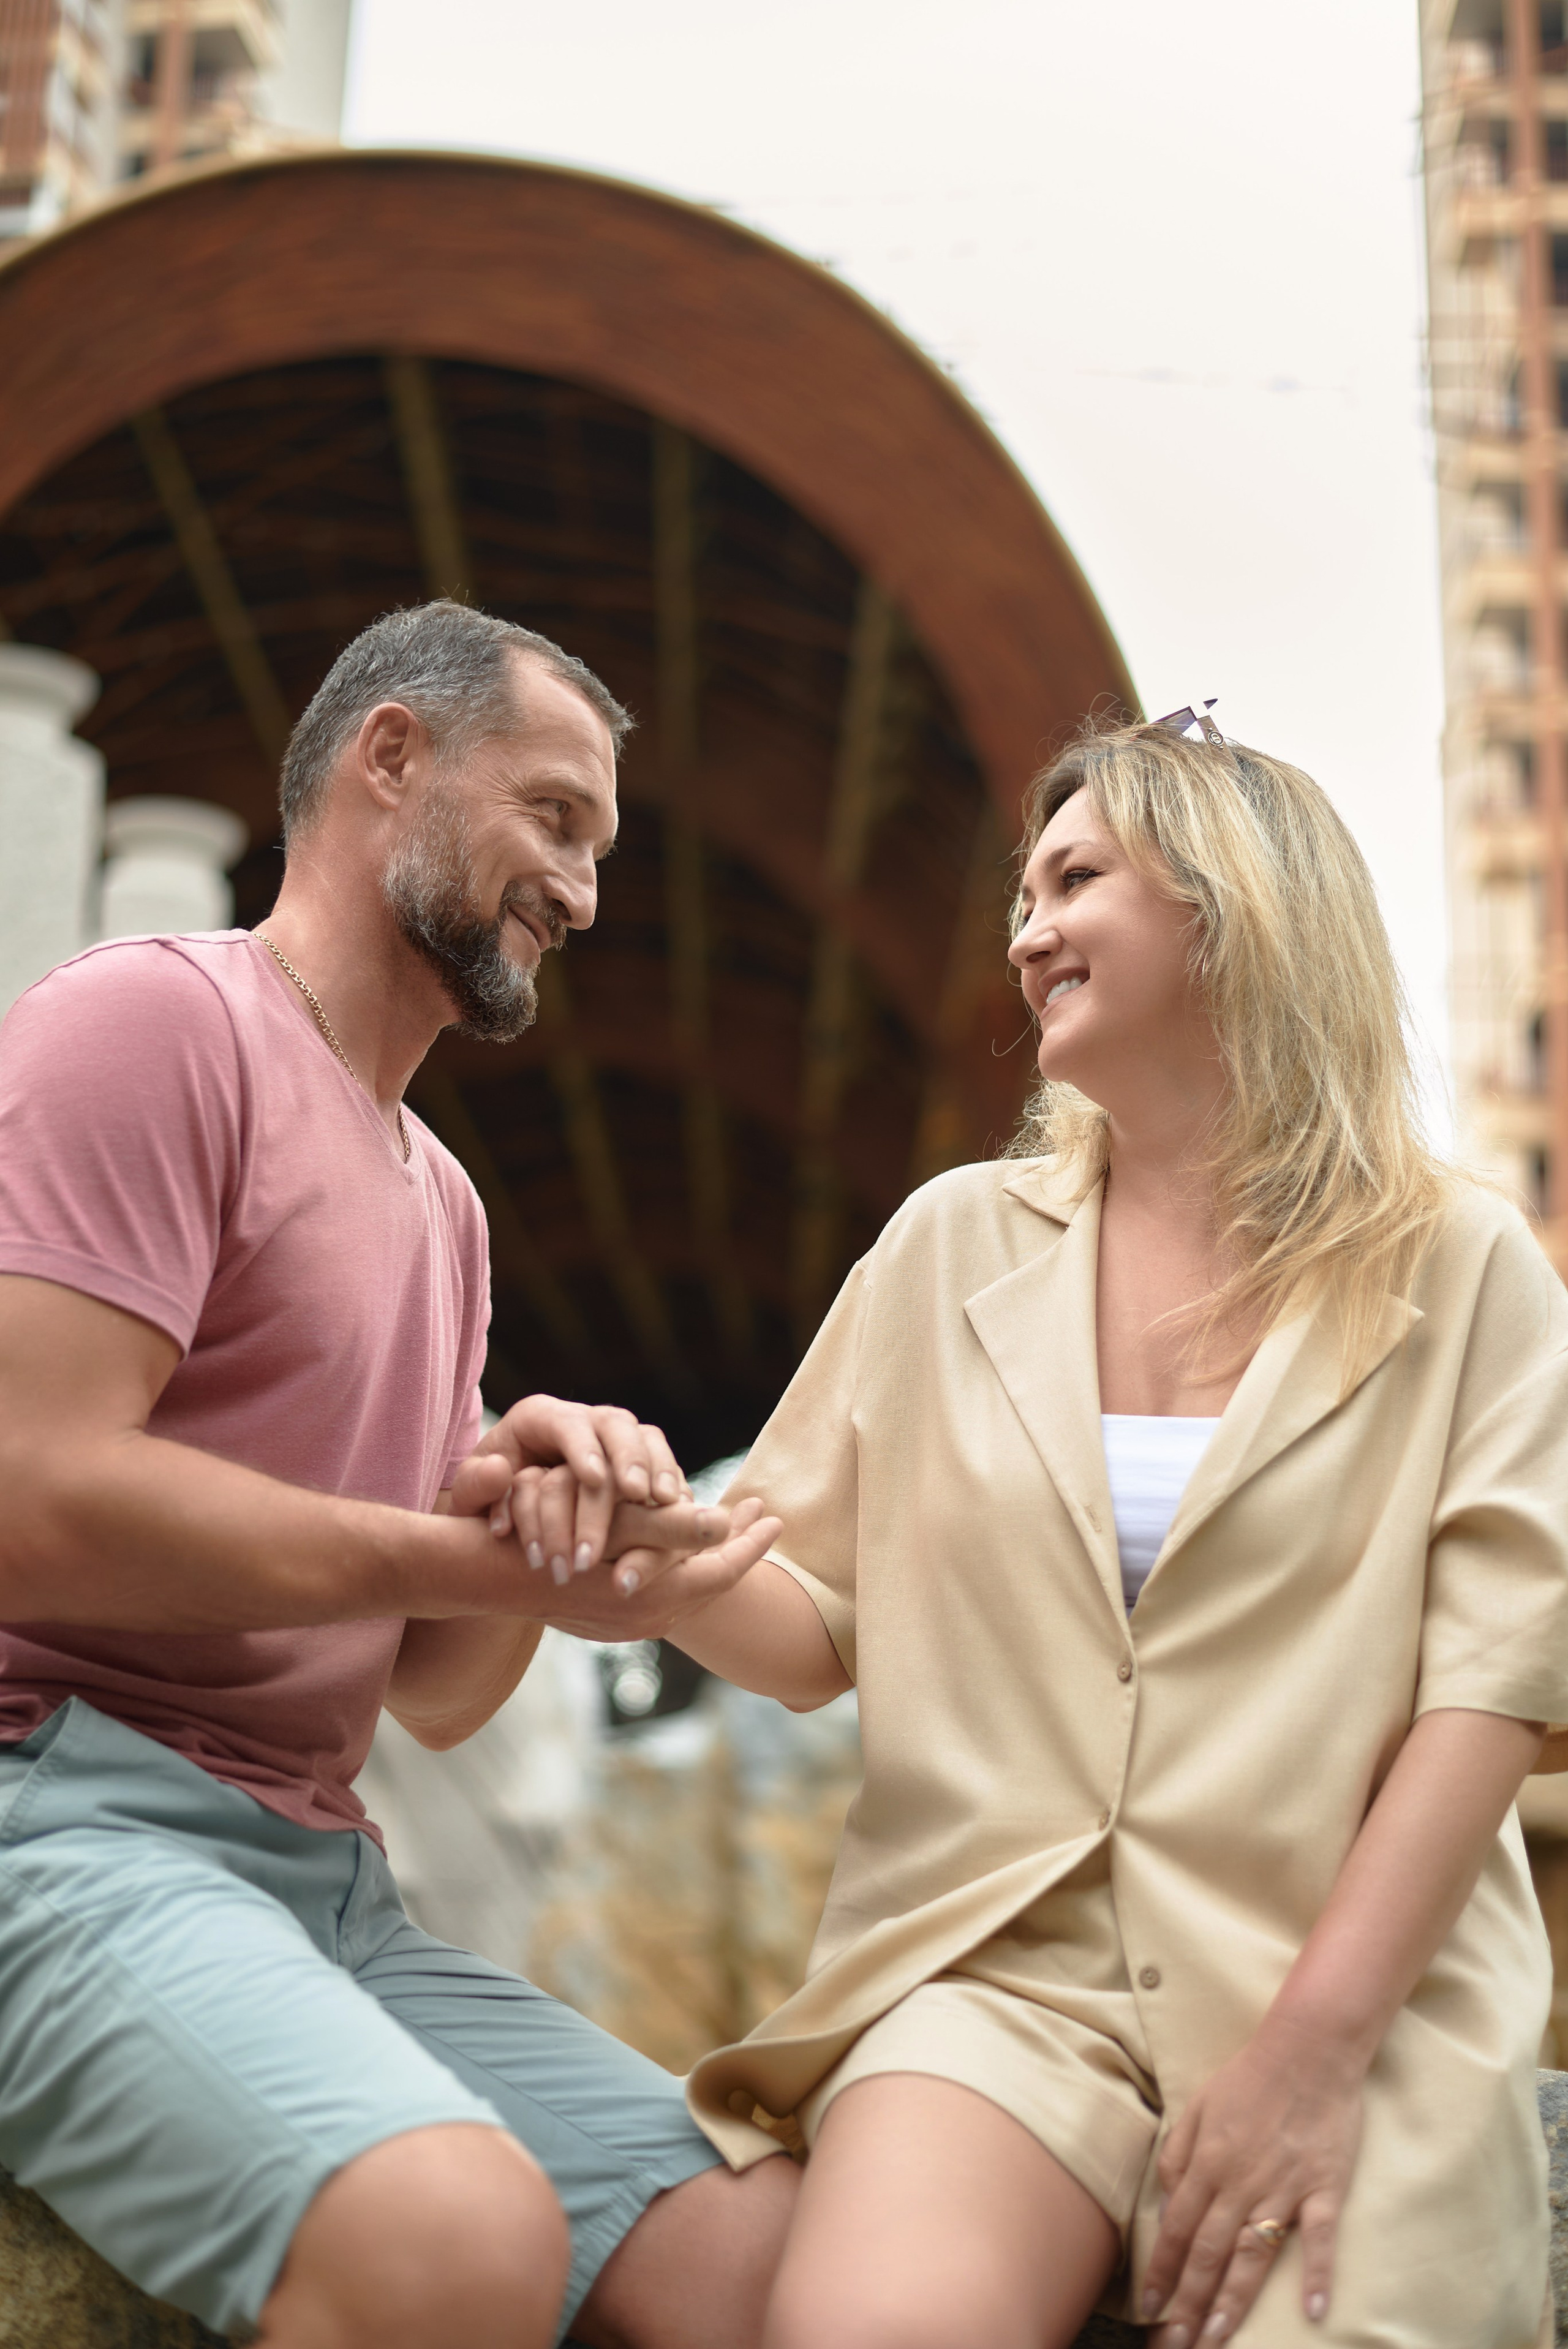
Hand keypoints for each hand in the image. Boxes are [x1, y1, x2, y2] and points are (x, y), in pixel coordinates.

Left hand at [456, 1398, 686, 1580]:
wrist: (509, 1511)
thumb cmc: (487, 1500)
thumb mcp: (469, 1496)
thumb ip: (475, 1485)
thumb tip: (497, 1471)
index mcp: (538, 1418)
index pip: (565, 1422)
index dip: (583, 1448)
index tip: (595, 1480)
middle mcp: (582, 1422)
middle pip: (615, 1425)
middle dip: (629, 1458)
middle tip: (636, 1495)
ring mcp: (612, 1441)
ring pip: (646, 1439)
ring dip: (658, 1469)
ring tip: (663, 1503)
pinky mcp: (636, 1465)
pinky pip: (663, 1464)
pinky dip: (671, 1485)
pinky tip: (675, 1509)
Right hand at [543, 1496, 783, 1639]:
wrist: (491, 1576)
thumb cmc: (553, 1538)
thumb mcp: (617, 1524)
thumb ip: (672, 1526)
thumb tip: (726, 1522)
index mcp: (657, 1596)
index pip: (724, 1571)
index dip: (752, 1542)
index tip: (776, 1515)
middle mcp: (649, 1619)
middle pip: (710, 1583)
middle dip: (737, 1547)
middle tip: (758, 1514)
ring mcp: (628, 1627)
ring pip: (685, 1591)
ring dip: (707, 1557)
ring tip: (726, 1525)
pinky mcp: (609, 1625)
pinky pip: (659, 1596)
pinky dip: (677, 1569)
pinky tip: (677, 1547)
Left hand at [1143, 2018, 1364, 2346]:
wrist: (1308, 2049)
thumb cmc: (1249, 2077)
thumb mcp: (1197, 2106)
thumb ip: (1178, 2157)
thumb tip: (1168, 2205)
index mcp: (1207, 2164)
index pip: (1175, 2231)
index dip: (1161, 2273)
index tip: (1149, 2309)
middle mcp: (1240, 2183)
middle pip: (1207, 2254)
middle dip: (1186, 2305)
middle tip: (1174, 2345)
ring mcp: (1284, 2188)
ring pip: (1253, 2255)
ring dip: (1232, 2302)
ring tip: (1216, 2340)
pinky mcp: (1325, 2188)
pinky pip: (1321, 2238)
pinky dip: (1317, 2275)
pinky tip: (1312, 2311)